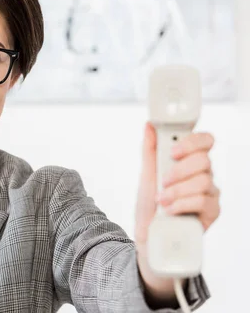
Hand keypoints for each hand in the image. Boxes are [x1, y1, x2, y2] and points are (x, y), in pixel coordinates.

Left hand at [135, 122, 220, 245]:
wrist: (148, 234)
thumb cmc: (149, 204)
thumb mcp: (146, 174)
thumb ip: (150, 149)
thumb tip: (149, 125)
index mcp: (189, 161)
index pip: (205, 141)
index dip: (192, 142)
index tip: (172, 151)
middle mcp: (204, 175)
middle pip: (205, 160)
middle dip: (179, 171)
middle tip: (163, 181)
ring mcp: (210, 193)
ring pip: (204, 182)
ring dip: (177, 191)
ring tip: (161, 200)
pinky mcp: (212, 212)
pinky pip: (204, 202)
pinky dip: (182, 204)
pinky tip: (170, 210)